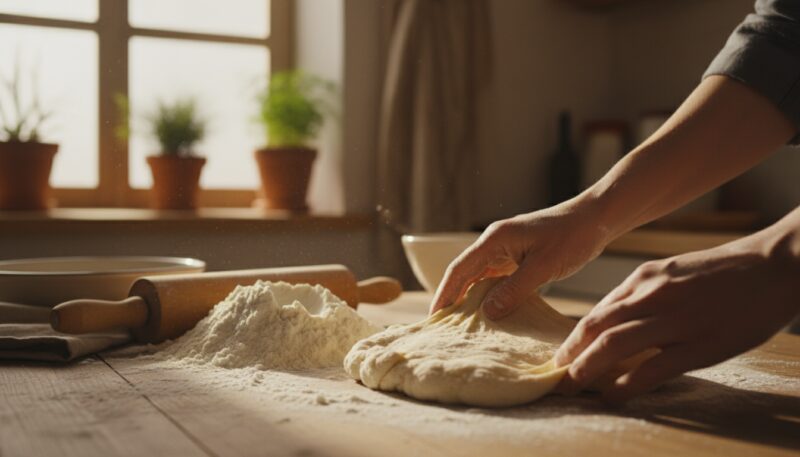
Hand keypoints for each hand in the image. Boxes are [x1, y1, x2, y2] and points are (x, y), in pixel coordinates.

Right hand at [430, 199, 609, 318]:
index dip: (445, 294)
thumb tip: (487, 312)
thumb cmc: (572, 237)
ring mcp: (506, 250)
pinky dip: (489, 296)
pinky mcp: (518, 257)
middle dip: (452, 299)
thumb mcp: (544, 267)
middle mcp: (495, 244)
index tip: (435, 318)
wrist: (596, 218)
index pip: (459, 270)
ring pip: (479, 278)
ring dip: (470, 299)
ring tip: (462, 327)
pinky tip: (490, 315)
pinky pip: (496, 279)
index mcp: (494, 240)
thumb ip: (515, 289)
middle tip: (443, 329)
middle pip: (464, 274)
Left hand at [553, 237, 799, 401]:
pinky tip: (613, 396)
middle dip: (570, 354)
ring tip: (571, 387)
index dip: (574, 337)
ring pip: (615, 345)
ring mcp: (675, 320)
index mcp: (645, 278)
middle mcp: (652, 296)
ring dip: (587, 369)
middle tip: (554, 377)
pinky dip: (626, 384)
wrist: (773, 266)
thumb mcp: (674, 271)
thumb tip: (613, 319)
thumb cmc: (724, 271)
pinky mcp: (700, 345)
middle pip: (596, 328)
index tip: (561, 356)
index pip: (597, 312)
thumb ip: (643, 294)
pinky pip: (652, 369)